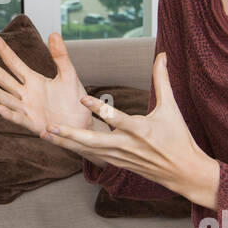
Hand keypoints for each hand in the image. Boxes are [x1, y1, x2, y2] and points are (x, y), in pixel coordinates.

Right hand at [0, 31, 92, 136]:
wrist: (83, 123)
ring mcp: (27, 109)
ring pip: (6, 98)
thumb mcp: (68, 75)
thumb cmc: (74, 100)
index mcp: (34, 80)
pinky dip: (8, 113)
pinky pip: (18, 118)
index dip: (3, 49)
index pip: (14, 62)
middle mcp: (26, 94)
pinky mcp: (33, 124)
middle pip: (4, 78)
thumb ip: (61, 56)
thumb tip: (54, 33)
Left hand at [41, 51, 219, 206]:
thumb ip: (162, 80)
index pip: (116, 118)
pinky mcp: (116, 163)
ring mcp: (120, 157)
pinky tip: (59, 143)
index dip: (99, 109)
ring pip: (88, 150)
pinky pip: (92, 155)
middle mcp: (126, 145)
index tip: (81, 98)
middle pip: (94, 141)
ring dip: (66, 143)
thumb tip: (162, 55)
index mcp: (140, 130)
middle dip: (71, 135)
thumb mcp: (171, 108)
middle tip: (50, 126)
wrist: (182, 171)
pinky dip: (75, 149)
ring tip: (45, 133)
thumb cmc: (178, 137)